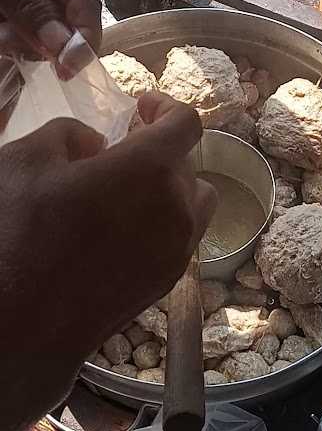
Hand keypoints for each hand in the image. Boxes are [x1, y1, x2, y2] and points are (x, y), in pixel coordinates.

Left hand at [0, 0, 100, 57]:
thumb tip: (61, 45)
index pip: (86, 2)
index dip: (85, 39)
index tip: (68, 69)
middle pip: (64, 27)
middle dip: (36, 40)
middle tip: (3, 39)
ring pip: (36, 38)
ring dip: (13, 41)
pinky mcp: (10, 10)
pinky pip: (14, 35)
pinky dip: (3, 36)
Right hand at [0, 93, 215, 430]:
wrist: (22, 324)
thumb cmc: (17, 234)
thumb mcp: (28, 160)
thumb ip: (71, 134)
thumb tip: (97, 145)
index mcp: (150, 168)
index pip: (186, 123)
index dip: (166, 106)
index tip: (143, 107)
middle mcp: (177, 208)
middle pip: (190, 164)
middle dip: (161, 151)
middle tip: (123, 152)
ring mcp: (177, 249)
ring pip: (194, 204)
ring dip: (170, 189)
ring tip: (128, 194)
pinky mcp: (167, 282)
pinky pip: (180, 238)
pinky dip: (163, 224)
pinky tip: (121, 232)